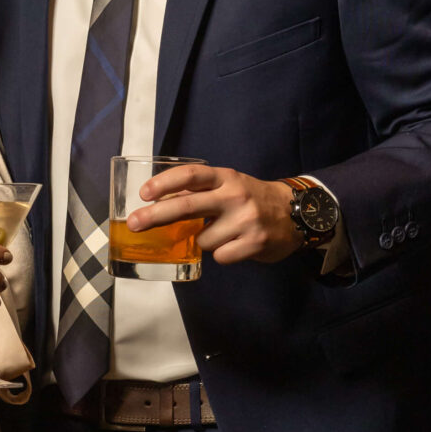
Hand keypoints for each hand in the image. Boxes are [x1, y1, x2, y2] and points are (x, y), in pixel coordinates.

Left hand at [127, 162, 302, 265]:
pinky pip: (219, 256)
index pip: (190, 175)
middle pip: (187, 206)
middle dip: (155, 216)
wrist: (296, 213)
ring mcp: (245, 220)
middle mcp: (234, 195)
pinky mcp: (254, 243)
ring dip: (204, 241)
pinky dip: (222, 254)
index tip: (144, 193)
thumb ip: (201, 193)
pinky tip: (236, 245)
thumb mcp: (229, 186)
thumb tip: (160, 206)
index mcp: (225, 177)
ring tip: (225, 233)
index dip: (164, 183)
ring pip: (202, 239)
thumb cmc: (252, 199)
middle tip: (134, 224)